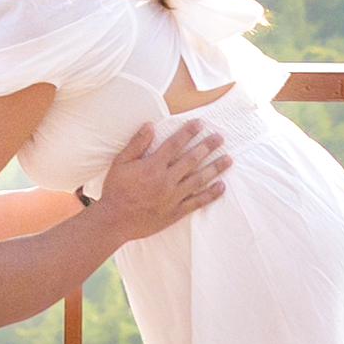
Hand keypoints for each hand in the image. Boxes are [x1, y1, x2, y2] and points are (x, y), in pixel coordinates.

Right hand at [90, 113, 232, 243]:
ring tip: (228, 159)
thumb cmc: (116, 190)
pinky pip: (197, 201)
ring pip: (199, 179)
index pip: (175, 144)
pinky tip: (221, 186)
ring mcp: (173, 197)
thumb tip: (150, 125)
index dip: (188, 132)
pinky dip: (211, 194)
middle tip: (220, 137)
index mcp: (153, 166)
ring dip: (215, 168)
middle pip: (191, 160)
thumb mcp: (120, 163)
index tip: (200, 123)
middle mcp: (166, 180)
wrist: (115, 220)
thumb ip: (136, 144)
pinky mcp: (176, 212)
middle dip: (207, 147)